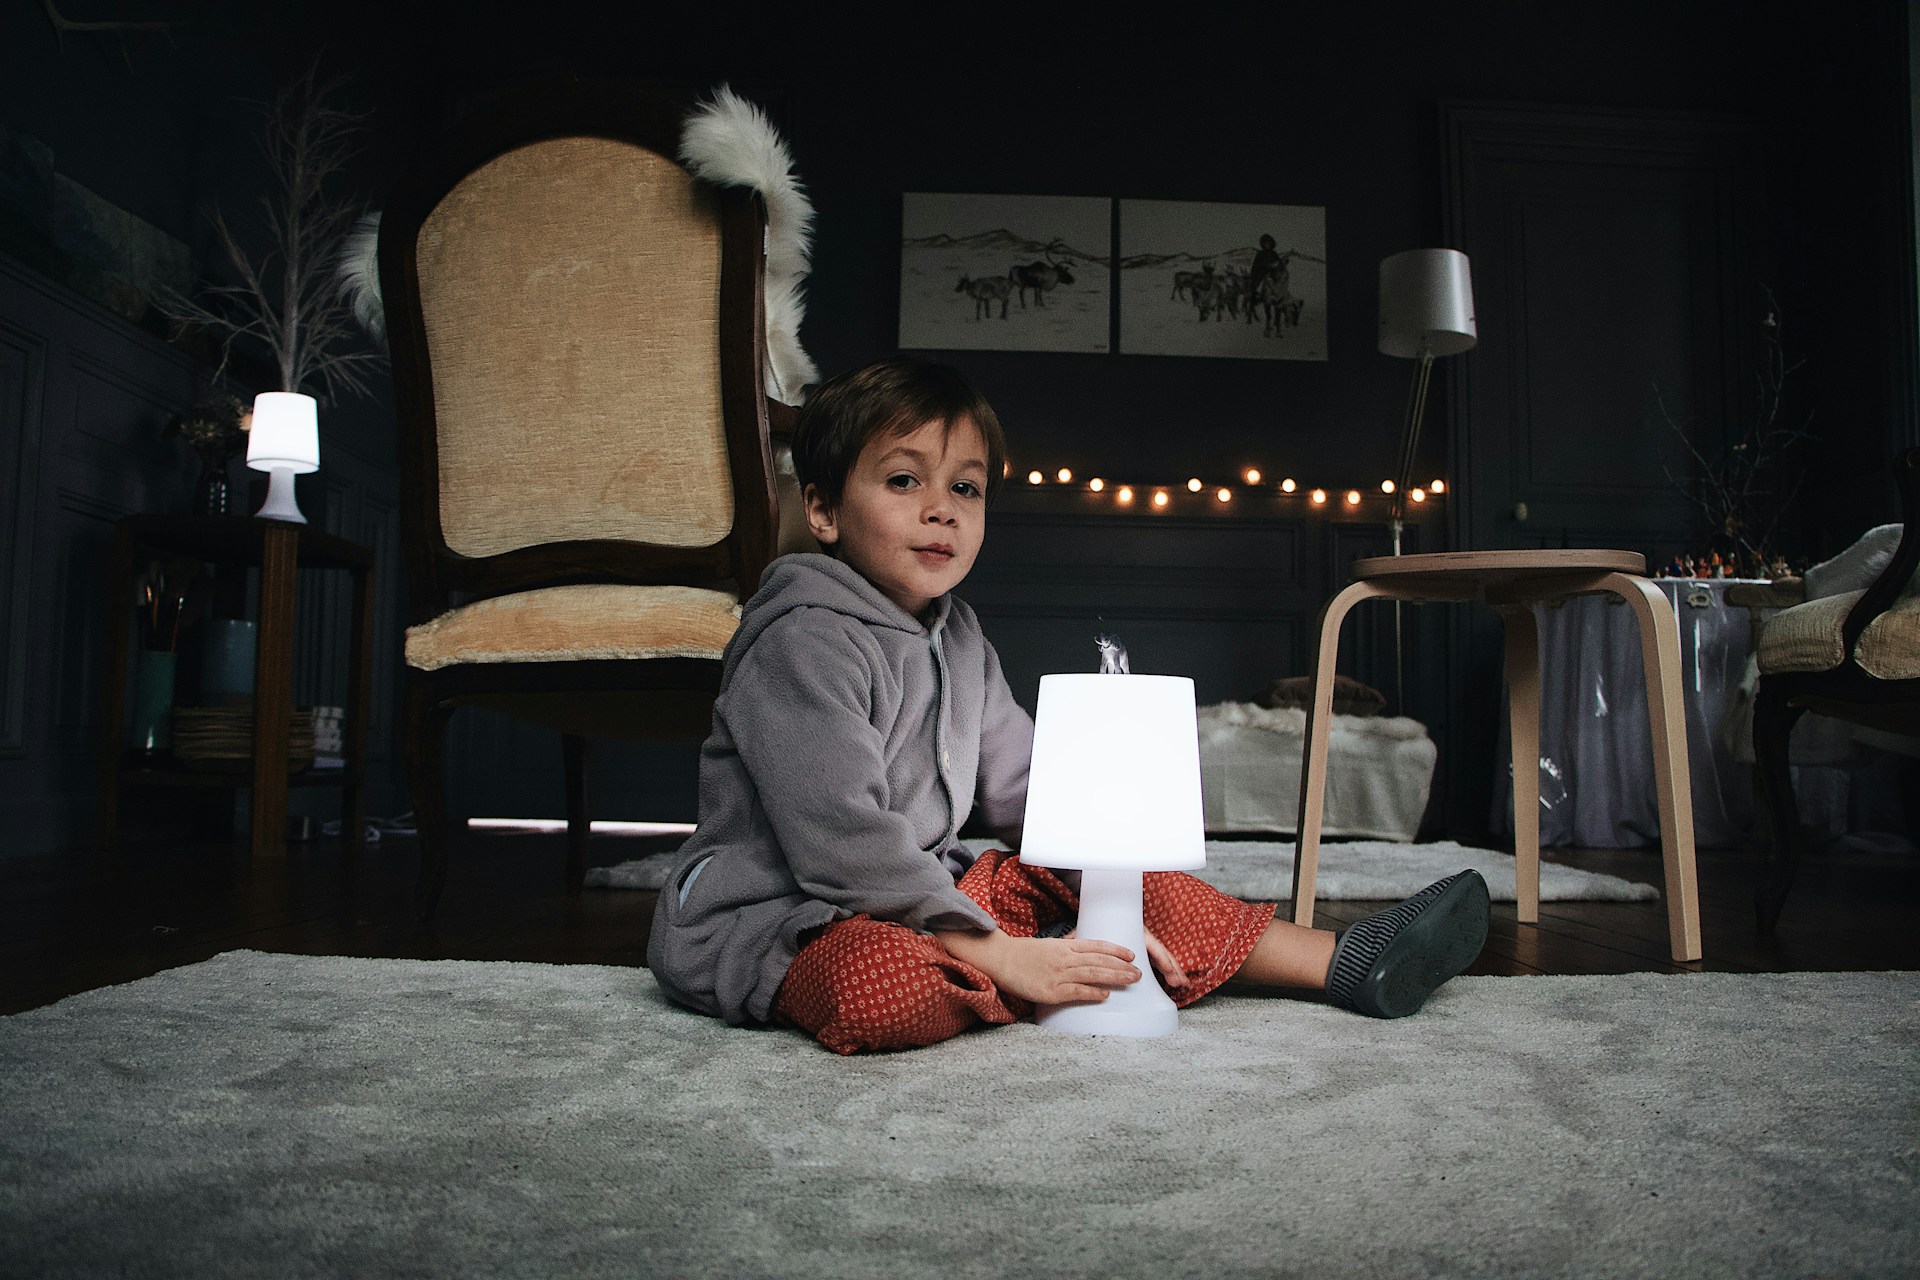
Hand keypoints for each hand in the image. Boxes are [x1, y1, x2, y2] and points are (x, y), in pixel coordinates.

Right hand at [935, 930, 1140, 1005]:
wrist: (1000, 959)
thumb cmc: (1023, 953)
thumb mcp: (1048, 945)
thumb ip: (1066, 946)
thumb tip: (1081, 942)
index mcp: (1064, 946)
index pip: (1096, 946)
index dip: (1116, 950)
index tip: (1132, 954)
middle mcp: (1064, 958)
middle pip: (1099, 961)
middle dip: (1122, 966)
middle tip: (1140, 972)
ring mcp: (1058, 974)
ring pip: (1092, 974)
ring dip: (1115, 977)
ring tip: (1132, 981)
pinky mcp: (1050, 991)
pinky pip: (1075, 992)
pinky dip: (1092, 993)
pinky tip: (1105, 995)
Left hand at [1068, 925, 1186, 989]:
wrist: (1102, 913)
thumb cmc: (1097, 922)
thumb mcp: (1090, 929)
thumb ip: (1080, 937)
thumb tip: (1065, 943)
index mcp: (1132, 929)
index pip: (1149, 943)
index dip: (1159, 957)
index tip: (1166, 968)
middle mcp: (1141, 937)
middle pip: (1160, 952)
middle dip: (1171, 967)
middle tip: (1179, 982)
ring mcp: (1144, 945)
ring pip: (1162, 957)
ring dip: (1173, 970)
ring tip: (1182, 984)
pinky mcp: (1144, 953)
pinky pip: (1158, 962)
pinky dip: (1169, 971)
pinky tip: (1177, 982)